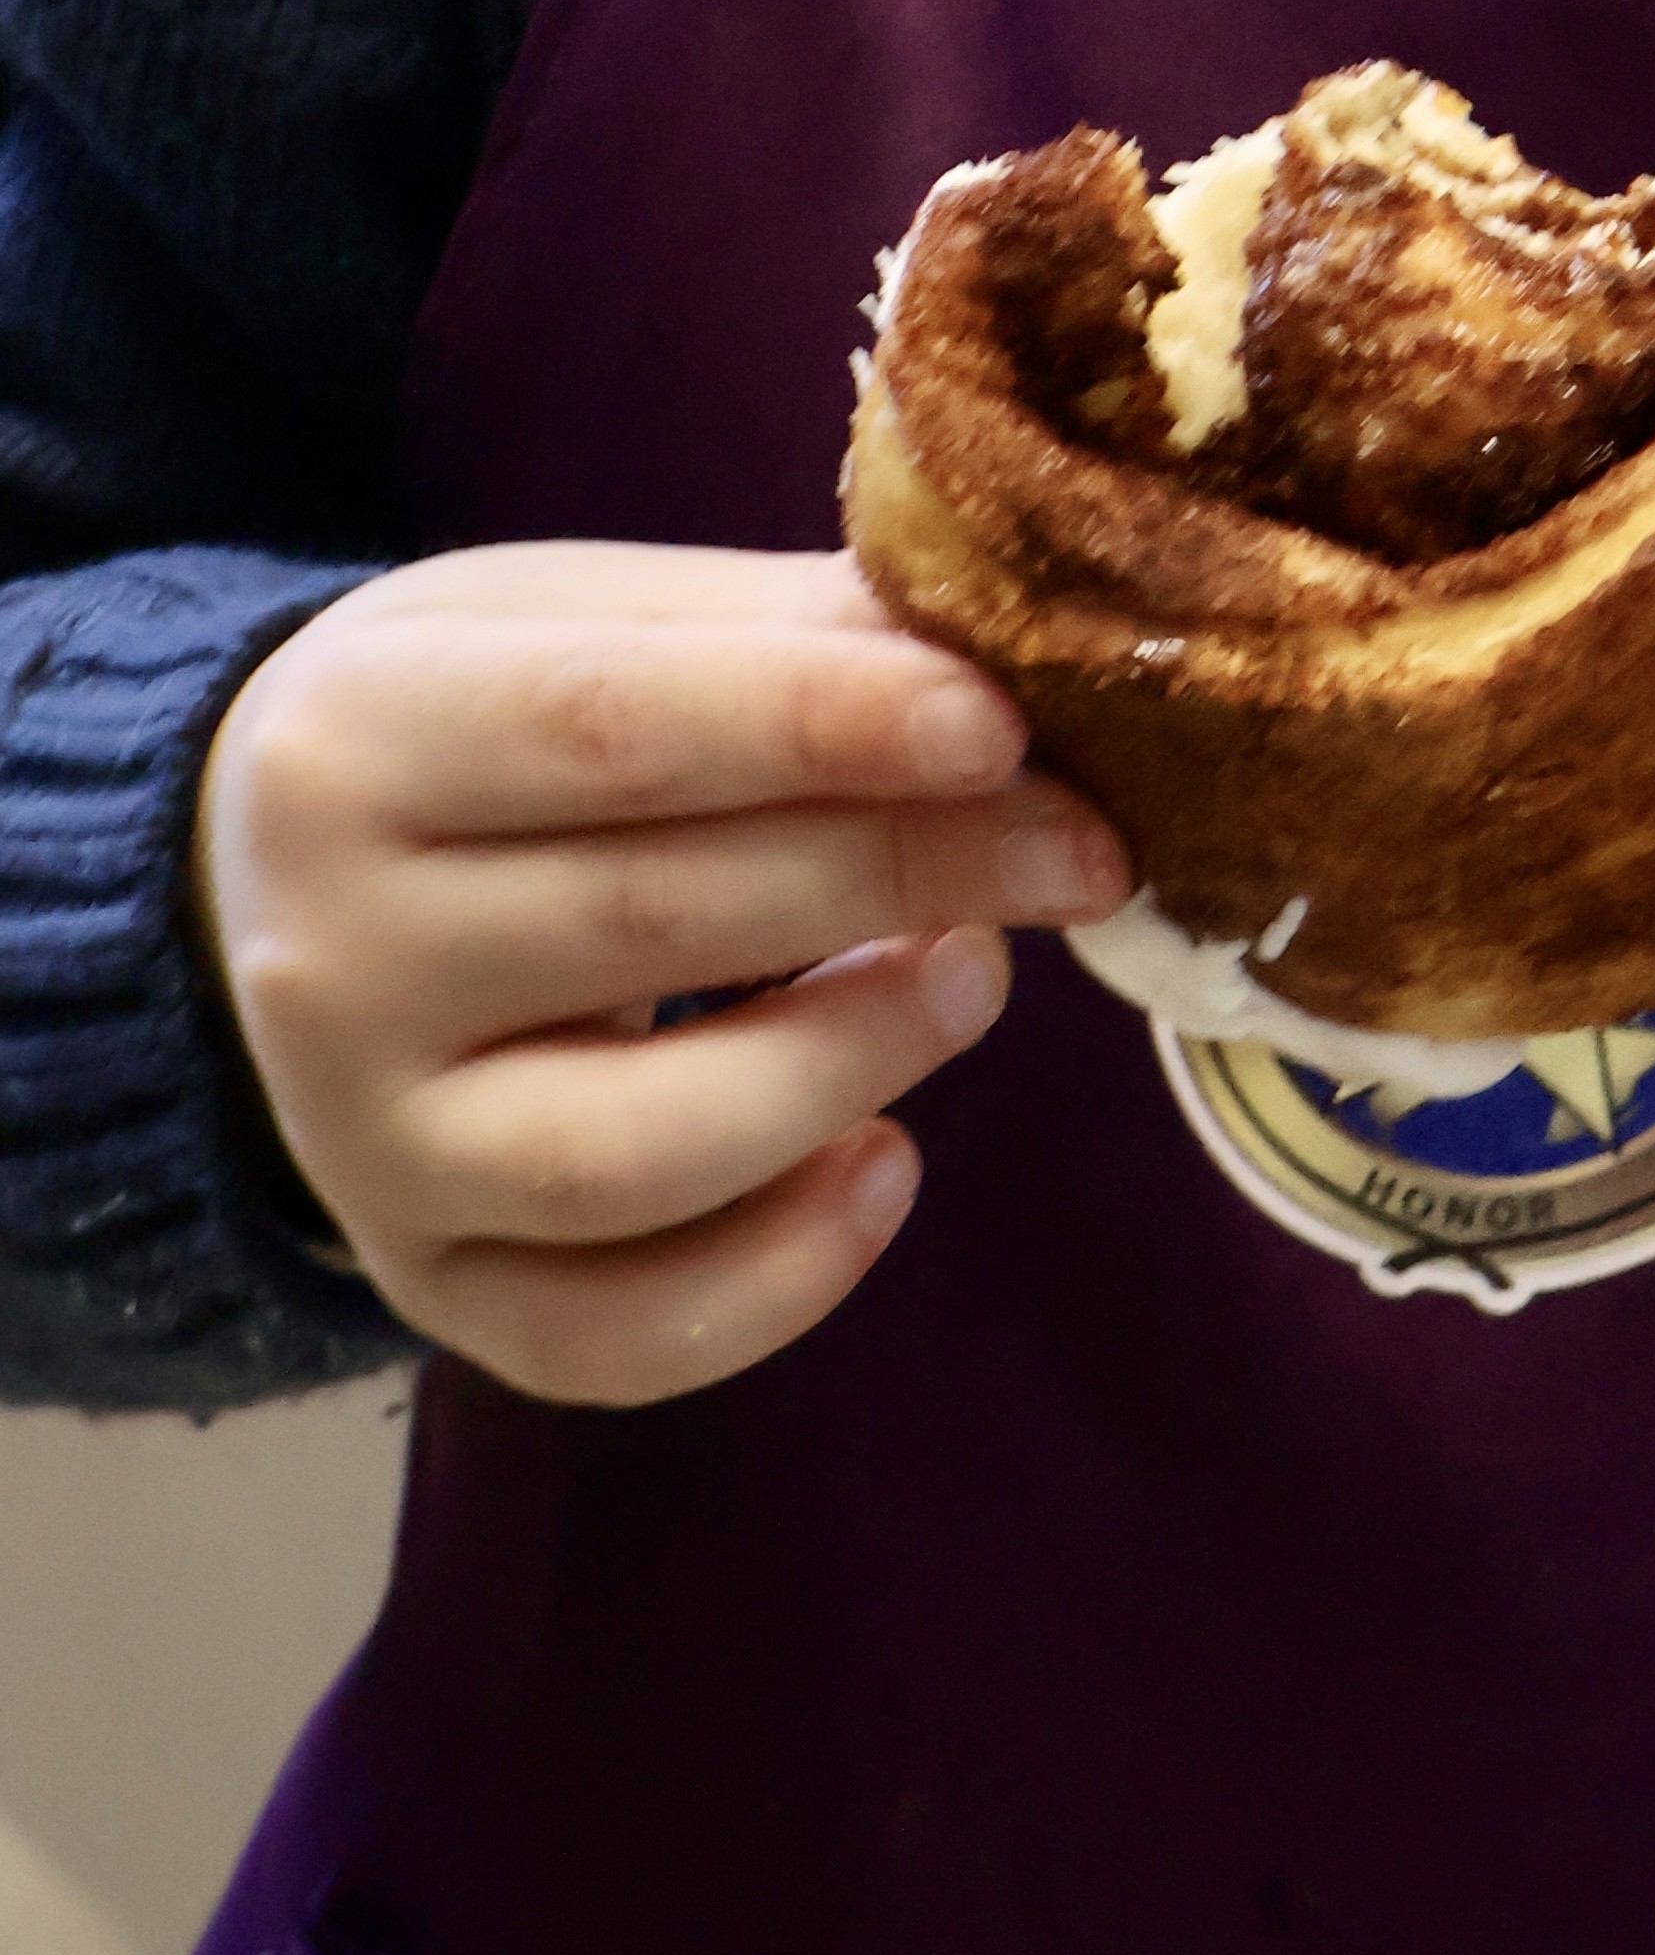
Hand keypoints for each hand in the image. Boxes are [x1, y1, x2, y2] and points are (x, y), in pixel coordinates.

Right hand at [194, 542, 1129, 1407]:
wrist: (271, 883)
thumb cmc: (492, 720)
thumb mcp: (593, 618)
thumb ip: (791, 633)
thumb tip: (1014, 653)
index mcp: (366, 740)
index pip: (611, 726)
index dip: (821, 723)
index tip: (1002, 722)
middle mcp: (332, 959)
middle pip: (648, 924)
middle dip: (904, 874)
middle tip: (1083, 847)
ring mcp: (365, 1148)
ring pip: (628, 1157)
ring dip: (847, 1064)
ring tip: (979, 975)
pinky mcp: (422, 1285)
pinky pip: (605, 1335)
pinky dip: (774, 1280)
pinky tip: (886, 1167)